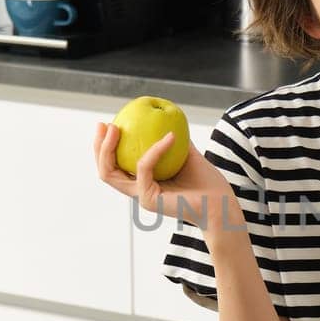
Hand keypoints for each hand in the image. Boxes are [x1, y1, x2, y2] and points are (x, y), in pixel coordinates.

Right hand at [93, 122, 235, 229]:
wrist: (220, 203)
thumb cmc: (206, 182)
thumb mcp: (186, 153)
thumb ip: (172, 139)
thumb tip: (164, 117)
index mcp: (143, 181)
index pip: (115, 164)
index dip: (106, 145)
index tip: (109, 123)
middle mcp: (138, 190)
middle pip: (105, 170)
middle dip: (98, 146)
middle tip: (105, 125)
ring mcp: (141, 196)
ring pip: (111, 174)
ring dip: (109, 148)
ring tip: (116, 128)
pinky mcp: (149, 200)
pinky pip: (144, 168)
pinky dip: (155, 149)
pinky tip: (170, 136)